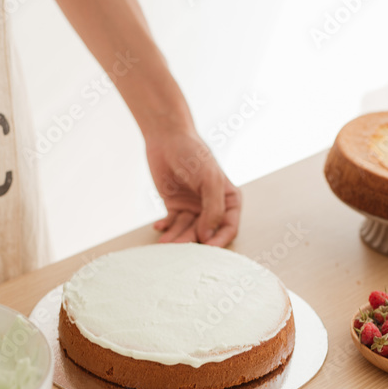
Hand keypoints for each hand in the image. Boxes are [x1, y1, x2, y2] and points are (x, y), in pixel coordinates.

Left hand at [146, 128, 241, 246]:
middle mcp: (212, 206)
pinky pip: (172, 223)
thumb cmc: (194, 153)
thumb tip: (207, 236)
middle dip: (192, 242)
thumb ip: (213, 209)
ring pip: (187, 230)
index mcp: (228, 199)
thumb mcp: (210, 179)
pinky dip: (166, 228)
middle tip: (179, 251)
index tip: (207, 249)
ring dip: (176, 238)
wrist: (167, 137)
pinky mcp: (175, 205)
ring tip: (164, 244)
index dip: (219, 240)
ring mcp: (193, 207)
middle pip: (205, 232)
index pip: (228, 227)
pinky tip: (159, 227)